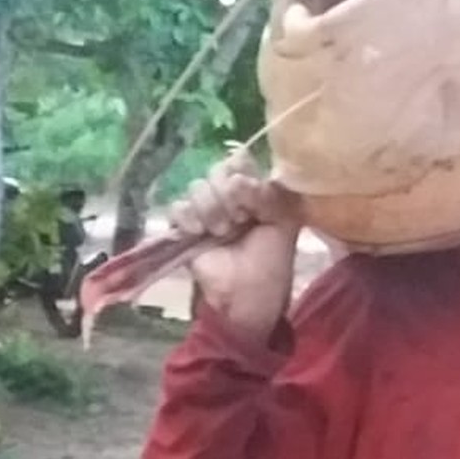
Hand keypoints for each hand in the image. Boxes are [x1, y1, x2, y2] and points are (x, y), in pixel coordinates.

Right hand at [169, 151, 300, 342]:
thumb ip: (269, 193)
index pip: (240, 161)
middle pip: (216, 169)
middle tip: (240, 218)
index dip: (243, 174)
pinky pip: (176, 207)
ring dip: (211, 207)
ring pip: (196, 186)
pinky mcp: (183, 229)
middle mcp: (228, 198)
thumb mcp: (283, 224)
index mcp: (253, 193)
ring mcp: (205, 212)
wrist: (249, 297)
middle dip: (228, 192)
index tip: (253, 196)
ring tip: (223, 232)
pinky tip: (199, 232)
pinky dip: (187, 216)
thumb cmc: (271, 264)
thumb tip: (238, 180)